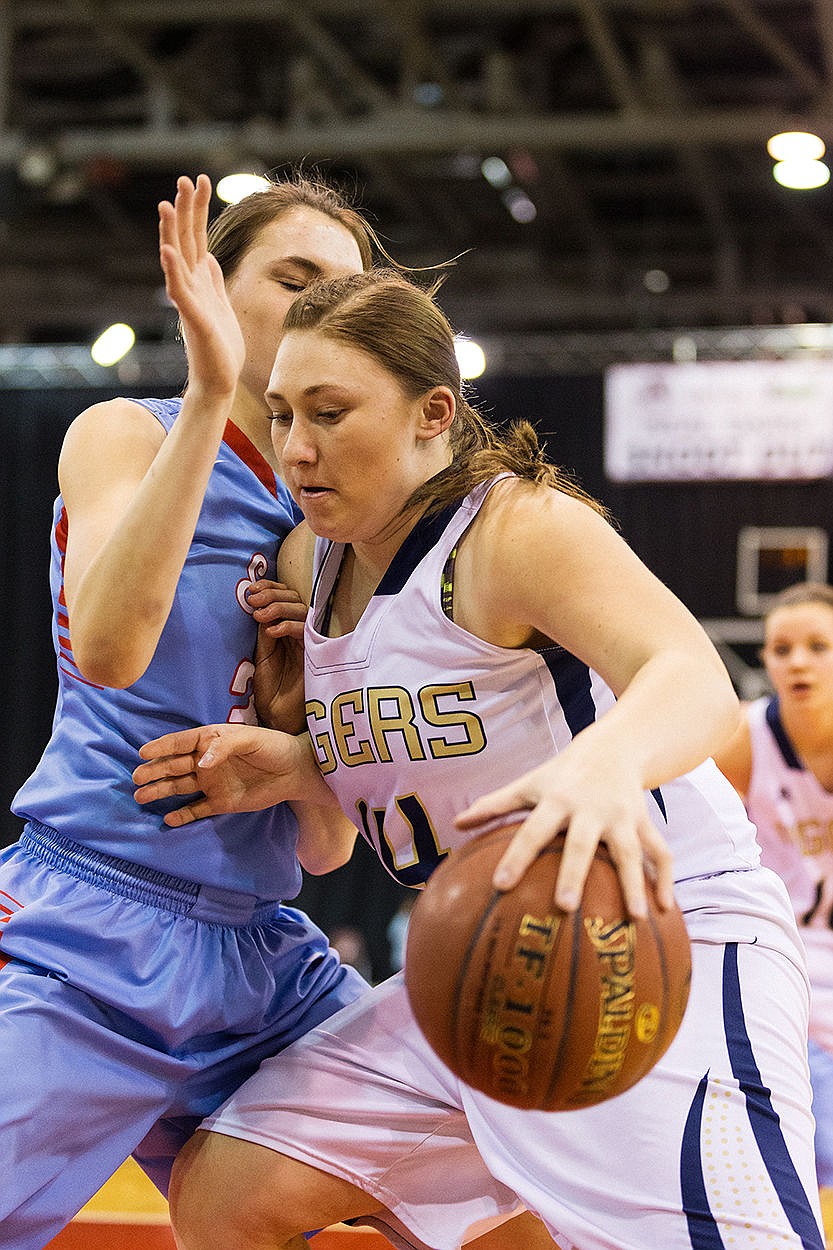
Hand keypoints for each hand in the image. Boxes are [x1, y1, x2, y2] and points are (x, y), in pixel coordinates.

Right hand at [133, 723, 314, 825]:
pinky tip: (167, 818)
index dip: (162, 747)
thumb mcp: (250, 739)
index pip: (181, 742)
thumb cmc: (273, 747)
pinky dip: (183, 814)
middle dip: (154, 771)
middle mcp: (206, 762)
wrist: (294, 771)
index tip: (143, 753)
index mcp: (211, 741)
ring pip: (180, 787)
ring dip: (161, 791)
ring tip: (141, 797)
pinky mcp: (221, 802)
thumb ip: (223, 747)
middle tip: (136, 779)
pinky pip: (197, 809)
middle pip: (174, 766)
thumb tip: (200, 762)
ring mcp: (212, 782)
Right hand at [158, 174, 244, 398]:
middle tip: (185, 178)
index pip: (197, 236)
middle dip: (186, 209)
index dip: (197, 209)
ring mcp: (189, 300)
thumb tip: (210, 258)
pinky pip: (179, 290)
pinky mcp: (192, 317)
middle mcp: (191, 285)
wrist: (219, 379)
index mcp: (200, 280)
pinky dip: (172, 270)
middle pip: (186, 240)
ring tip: (166, 205)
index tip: (200, 180)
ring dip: (171, 232)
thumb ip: (213, 281)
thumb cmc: (220, 346)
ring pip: (177, 260)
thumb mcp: (221, 304)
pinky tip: (167, 251)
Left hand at [248, 580, 307, 731]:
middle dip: (272, 594)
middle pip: (295, 599)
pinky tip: (271, 632)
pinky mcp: (315, 654)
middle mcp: (300, 632)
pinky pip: (306, 632)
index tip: (252, 589)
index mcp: (287, 628)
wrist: (278, 715)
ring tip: (259, 615)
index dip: (270, 588)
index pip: (285, 597)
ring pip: (302, 610)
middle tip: (253, 599)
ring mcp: (309, 642)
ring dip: (278, 607)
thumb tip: (258, 606)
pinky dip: (288, 626)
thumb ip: (264, 630)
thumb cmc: (271, 687)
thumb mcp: (262, 652)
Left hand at [455, 748, 674, 918]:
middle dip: (574, 873)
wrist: (615, 744)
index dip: (516, 856)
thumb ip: (495, 804)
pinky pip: (660, 852)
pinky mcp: (646, 821)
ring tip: (636, 918)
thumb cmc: (563, 772)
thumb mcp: (529, 783)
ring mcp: (622, 816)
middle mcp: (591, 809)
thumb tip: (456, 824)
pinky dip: (665, 879)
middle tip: (566, 906)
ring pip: (630, 852)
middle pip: (582, 844)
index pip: (532, 831)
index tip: (501, 886)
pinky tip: (667, 910)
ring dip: (633, 884)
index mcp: (558, 800)